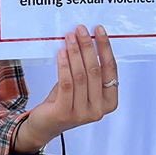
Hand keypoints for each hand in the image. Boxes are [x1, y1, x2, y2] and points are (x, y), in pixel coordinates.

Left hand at [26, 25, 118, 143]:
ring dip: (75, 53)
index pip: (111, 70)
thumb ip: (88, 70)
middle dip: (88, 46)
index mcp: (109, 102)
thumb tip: (86, 40)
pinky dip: (64, 65)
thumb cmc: (64, 102)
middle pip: (96, 70)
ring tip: (70, 38)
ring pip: (81, 76)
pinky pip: (67, 83)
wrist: (45, 124)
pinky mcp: (65, 113)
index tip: (99, 31)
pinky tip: (62, 53)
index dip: (105, 48)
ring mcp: (82, 113)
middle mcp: (98, 110)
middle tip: (81, 30)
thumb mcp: (81, 86)